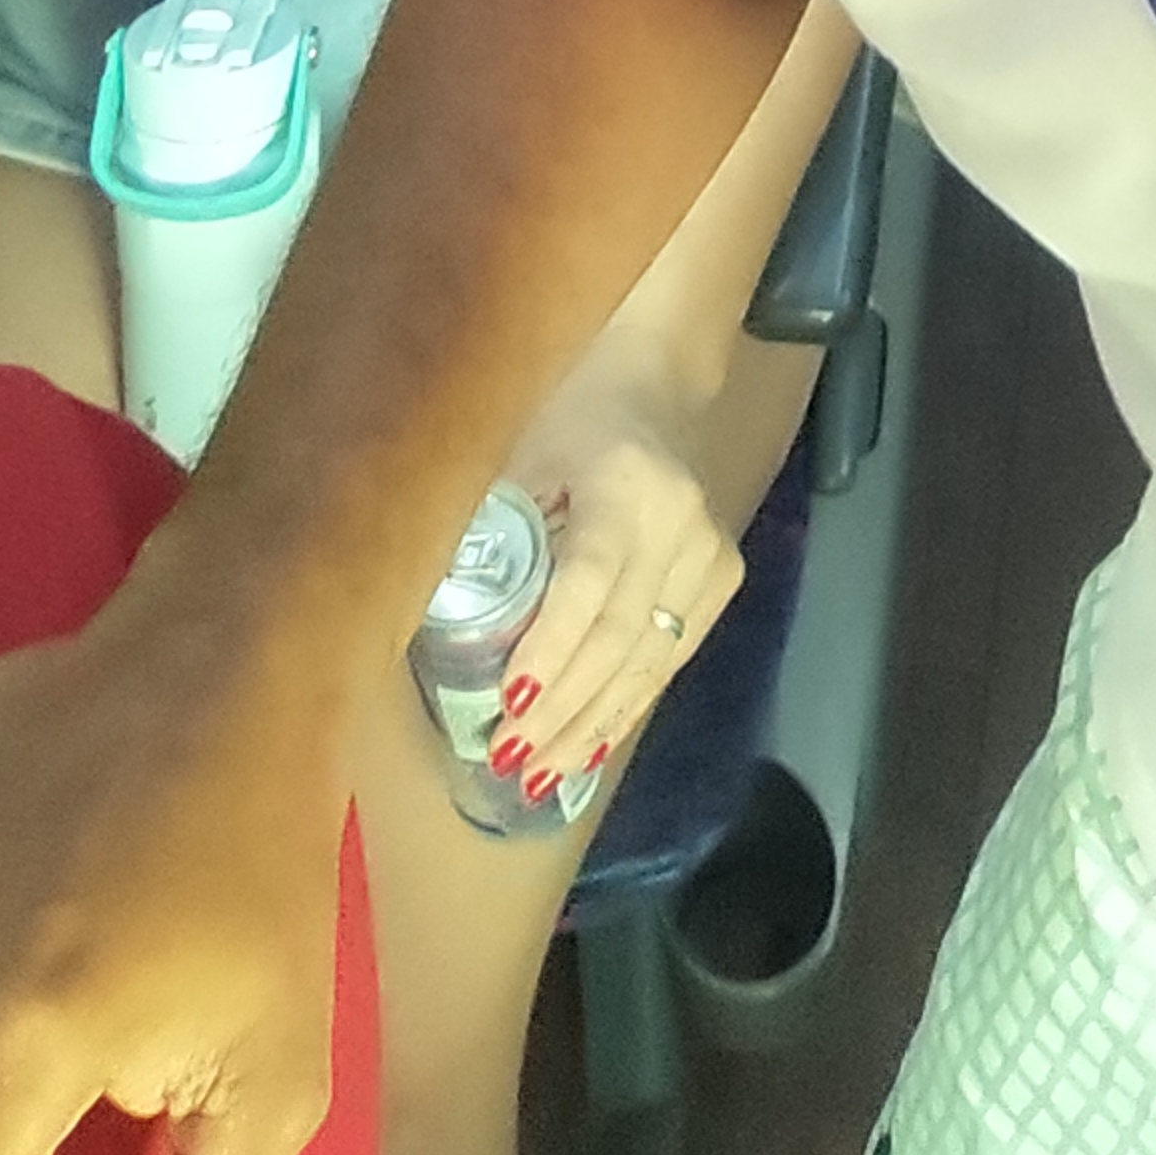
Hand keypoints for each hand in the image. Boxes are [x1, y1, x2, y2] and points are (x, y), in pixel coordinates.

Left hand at [489, 413, 744, 810]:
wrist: (653, 381)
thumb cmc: (566, 416)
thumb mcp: (519, 452)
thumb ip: (489, 529)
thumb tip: (433, 620)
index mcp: (626, 483)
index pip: (587, 582)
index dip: (548, 649)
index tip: (506, 706)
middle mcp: (680, 522)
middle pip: (619, 635)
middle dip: (562, 708)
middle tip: (508, 758)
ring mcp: (710, 553)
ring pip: (649, 660)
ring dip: (591, 725)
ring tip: (539, 773)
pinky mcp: (722, 578)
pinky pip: (670, 658)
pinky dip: (624, 707)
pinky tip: (587, 746)